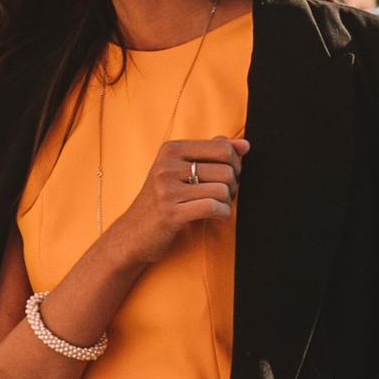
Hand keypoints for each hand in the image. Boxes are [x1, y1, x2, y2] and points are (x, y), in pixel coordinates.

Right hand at [114, 134, 246, 268]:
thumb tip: (244, 145)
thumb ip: (211, 152)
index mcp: (171, 149)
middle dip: (233, 186)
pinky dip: (223, 214)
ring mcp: (166, 189)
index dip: (235, 163)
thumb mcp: (180, 169)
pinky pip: (213, 208)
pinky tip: (218, 216)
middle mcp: (167, 165)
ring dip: (227, 202)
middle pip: (226, 171)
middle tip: (223, 195)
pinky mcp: (171, 213)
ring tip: (218, 206)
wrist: (133, 233)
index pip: (222, 147)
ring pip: (222, 190)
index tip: (228, 176)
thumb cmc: (162, 199)